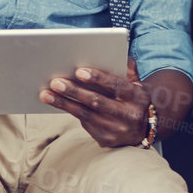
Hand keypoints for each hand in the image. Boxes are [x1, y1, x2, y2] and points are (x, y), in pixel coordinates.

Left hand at [42, 58, 158, 148]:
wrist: (146, 128)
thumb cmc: (134, 99)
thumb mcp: (137, 82)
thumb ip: (127, 68)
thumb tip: (116, 51)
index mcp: (135, 96)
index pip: (115, 86)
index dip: (98, 78)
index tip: (79, 71)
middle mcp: (127, 115)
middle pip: (97, 102)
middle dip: (74, 91)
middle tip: (55, 82)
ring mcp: (116, 130)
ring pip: (85, 115)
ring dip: (63, 104)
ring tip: (46, 94)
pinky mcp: (106, 140)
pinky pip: (85, 124)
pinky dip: (70, 112)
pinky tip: (57, 103)